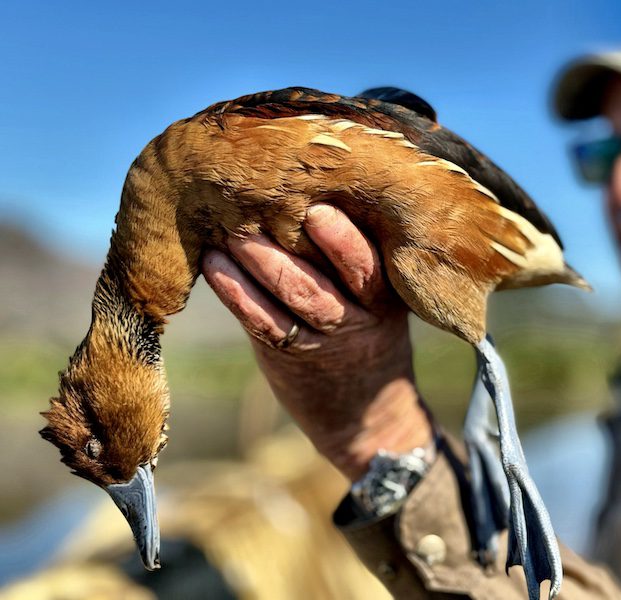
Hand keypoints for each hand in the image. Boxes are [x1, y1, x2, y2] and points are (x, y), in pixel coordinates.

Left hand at [202, 204, 433, 479]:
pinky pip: (262, 324)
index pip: (366, 266)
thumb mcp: (382, 304)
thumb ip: (354, 264)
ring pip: (288, 301)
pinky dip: (236, 295)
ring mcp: (323, 343)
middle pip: (318, 283)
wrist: (369, 416)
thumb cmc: (371, 337)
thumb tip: (302, 202)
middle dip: (285, 245)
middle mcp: (357, 321)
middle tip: (253, 205)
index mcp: (385, 299)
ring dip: (254, 263)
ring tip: (227, 231)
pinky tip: (214, 267)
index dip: (342, 240)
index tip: (317, 208)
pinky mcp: (290, 358)